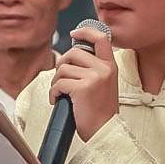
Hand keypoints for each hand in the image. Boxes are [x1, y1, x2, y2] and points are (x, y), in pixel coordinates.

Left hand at [49, 26, 117, 141]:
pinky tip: (58, 100)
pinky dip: (53, 93)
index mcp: (111, 66)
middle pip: (73, 53)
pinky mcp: (83, 88)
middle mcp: (104, 68)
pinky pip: (59, 83)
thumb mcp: (104, 84)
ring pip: (63, 68)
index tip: (75, 33)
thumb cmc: (101, 111)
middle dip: (62, 65)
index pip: (100, 38)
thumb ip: (94, 68)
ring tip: (62, 93)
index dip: (85, 31)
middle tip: (62, 79)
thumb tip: (72, 55)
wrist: (104, 132)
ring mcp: (94, 77)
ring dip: (56, 82)